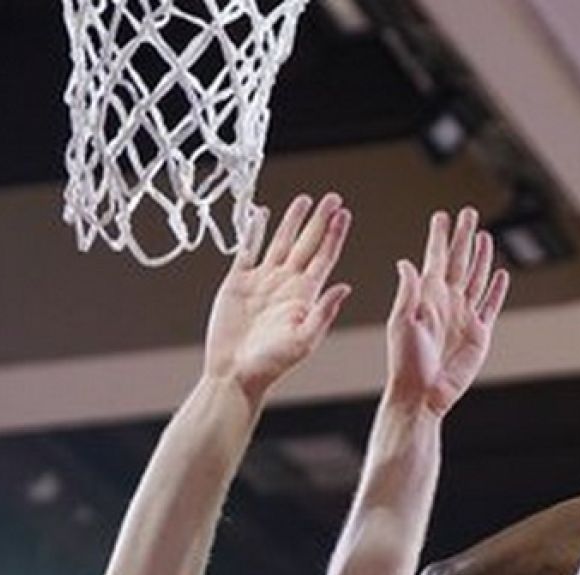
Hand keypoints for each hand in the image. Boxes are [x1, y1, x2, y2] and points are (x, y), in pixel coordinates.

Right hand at [204, 193, 352, 396]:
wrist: (235, 373)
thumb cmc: (271, 364)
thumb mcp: (304, 340)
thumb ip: (323, 312)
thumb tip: (344, 287)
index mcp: (304, 296)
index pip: (324, 257)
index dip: (334, 235)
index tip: (344, 213)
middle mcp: (286, 284)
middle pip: (307, 244)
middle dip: (319, 221)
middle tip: (333, 198)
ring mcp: (263, 281)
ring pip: (281, 242)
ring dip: (292, 221)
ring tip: (304, 200)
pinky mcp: (238, 282)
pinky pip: (247, 250)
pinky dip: (254, 232)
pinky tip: (261, 215)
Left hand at [386, 208, 510, 416]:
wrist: (423, 394)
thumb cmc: (406, 362)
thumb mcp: (402, 323)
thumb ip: (408, 292)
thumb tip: (406, 263)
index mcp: (427, 297)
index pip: (436, 259)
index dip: (440, 237)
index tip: (442, 216)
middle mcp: (447, 302)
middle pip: (460, 261)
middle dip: (464, 237)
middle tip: (469, 214)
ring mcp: (464, 316)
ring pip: (477, 278)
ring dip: (481, 257)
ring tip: (484, 236)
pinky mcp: (479, 333)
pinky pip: (490, 305)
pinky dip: (496, 289)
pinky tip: (499, 273)